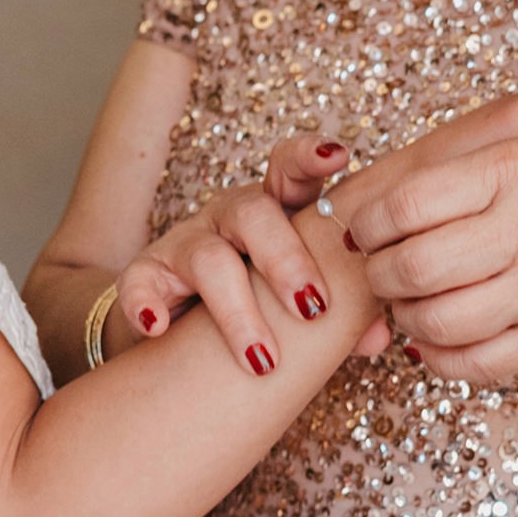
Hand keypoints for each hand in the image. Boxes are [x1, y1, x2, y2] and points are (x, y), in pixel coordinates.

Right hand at [113, 135, 382, 372]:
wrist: (182, 343)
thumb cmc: (262, 310)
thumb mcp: (302, 302)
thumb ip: (345, 313)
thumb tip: (378, 334)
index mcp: (277, 213)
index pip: (290, 170)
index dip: (310, 157)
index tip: (338, 156)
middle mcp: (228, 219)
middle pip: (253, 212)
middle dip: (286, 259)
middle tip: (314, 308)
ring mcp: (184, 244)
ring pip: (208, 258)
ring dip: (239, 310)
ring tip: (262, 359)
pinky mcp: (145, 276)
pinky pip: (138, 282)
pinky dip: (146, 303)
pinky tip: (158, 328)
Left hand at [335, 135, 517, 383]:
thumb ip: (452, 168)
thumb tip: (362, 201)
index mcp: (512, 171)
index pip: (403, 205)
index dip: (367, 223)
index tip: (367, 228)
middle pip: (410, 269)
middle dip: (378, 273)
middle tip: (381, 266)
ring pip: (434, 322)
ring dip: (404, 316)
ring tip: (410, 298)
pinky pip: (471, 363)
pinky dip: (436, 356)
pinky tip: (435, 335)